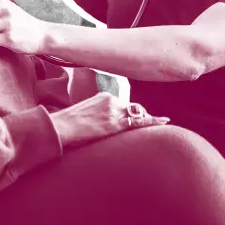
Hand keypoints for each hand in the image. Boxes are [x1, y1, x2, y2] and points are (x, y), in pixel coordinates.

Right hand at [49, 92, 169, 147]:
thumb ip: (93, 114)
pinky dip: (153, 121)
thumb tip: (93, 123)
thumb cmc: (66, 124)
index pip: (123, 102)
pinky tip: (163, 121)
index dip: (132, 110)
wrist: (61, 128)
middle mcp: (111, 100)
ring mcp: (115, 112)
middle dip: (142, 114)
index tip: (137, 114)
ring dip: (150, 118)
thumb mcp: (82, 113)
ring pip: (139, 113)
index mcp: (103, 96)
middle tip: (154, 120)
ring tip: (163, 121)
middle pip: (133, 107)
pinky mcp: (116, 124)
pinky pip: (140, 121)